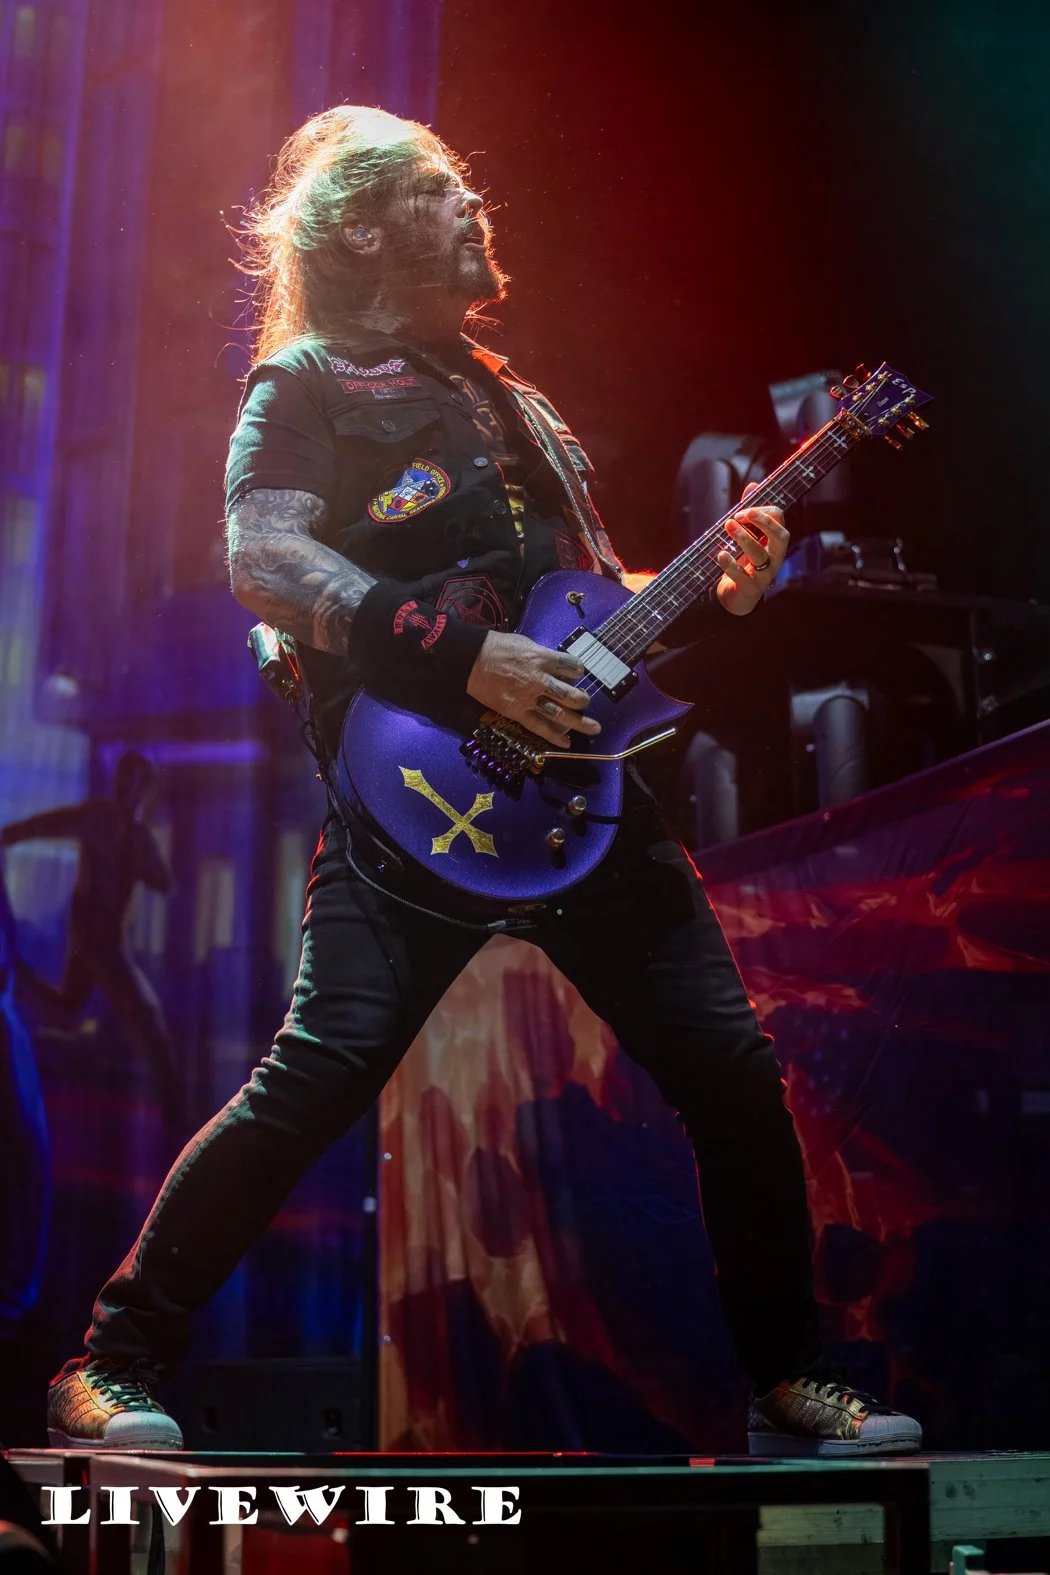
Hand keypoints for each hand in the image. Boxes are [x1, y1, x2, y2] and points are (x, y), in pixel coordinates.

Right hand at [466, 631, 601, 747]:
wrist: (471, 660)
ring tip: (593, 728)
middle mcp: (540, 680)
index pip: (572, 667)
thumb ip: (543, 656)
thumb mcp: (525, 643)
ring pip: (560, 713)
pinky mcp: (517, 712)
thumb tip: (555, 664)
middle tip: (585, 702)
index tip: (577, 673)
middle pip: (570, 694)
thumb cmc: (497, 647)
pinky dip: (554, 736)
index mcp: (543, 659)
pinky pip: (539, 726)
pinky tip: (567, 743)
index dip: (578, 670)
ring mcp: (529, 698)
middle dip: (582, 700)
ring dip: (579, 722)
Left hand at [715, 482, 789, 615]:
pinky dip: (730, 564)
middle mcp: (775, 557)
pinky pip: (742, 575)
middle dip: (762, 522)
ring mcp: (765, 574)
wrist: (738, 596)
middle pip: (779, 536)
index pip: (779, 520)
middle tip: (741, 514)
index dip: (762, 512)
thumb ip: (750, 513)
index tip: (742, 511)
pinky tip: (721, 554)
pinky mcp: (750, 588)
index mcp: (776, 542)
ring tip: (727, 526)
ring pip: (759, 554)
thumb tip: (753, 485)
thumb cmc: (745, 562)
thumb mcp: (749, 537)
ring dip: (743, 538)